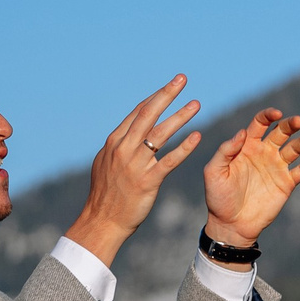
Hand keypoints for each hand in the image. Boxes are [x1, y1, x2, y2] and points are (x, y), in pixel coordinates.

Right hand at [67, 76, 206, 263]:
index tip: (171, 85)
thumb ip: (119, 147)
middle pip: (148, 115)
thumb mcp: (106, 164)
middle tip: (183, 79)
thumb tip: (128, 133)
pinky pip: (169, 161)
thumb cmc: (106, 195)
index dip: (156, 97)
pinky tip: (198, 136)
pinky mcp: (147, 181)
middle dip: (166, 94)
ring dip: (180, 116)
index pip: (137, 112)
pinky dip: (184, 147)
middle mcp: (124, 149)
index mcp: (114, 142)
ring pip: (160, 134)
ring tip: (196, 104)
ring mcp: (135, 164)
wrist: (101, 221)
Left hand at [202, 109, 299, 247]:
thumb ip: (226, 151)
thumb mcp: (214, 172)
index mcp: (247, 146)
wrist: (231, 224)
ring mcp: (277, 167)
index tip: (277, 114)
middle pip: (281, 132)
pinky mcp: (287, 183)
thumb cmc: (218, 197)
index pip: (260, 123)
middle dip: (291, 125)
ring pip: (295, 149)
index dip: (269, 115)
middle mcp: (264, 153)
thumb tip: (242, 132)